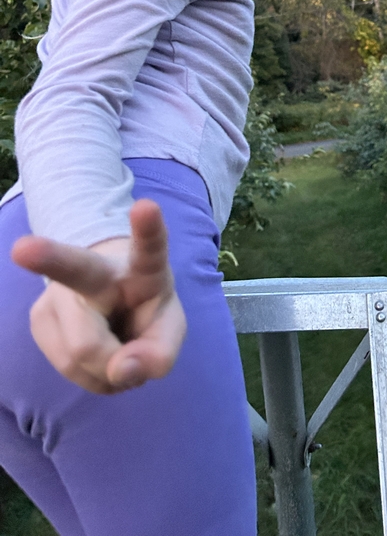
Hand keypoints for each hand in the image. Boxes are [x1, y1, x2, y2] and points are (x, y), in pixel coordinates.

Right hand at [11, 199, 186, 394]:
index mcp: (141, 265)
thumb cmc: (144, 310)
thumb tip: (121, 372)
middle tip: (22, 248)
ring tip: (119, 352)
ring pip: (79, 351)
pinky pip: (67, 368)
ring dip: (105, 371)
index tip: (145, 205)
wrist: (111, 303)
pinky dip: (90, 377)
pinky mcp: (40, 318)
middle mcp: (95, 268)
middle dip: (48, 257)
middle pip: (73, 267)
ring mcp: (61, 291)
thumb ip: (159, 354)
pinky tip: (99, 360)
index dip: (149, 228)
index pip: (149, 246)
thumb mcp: (167, 330)